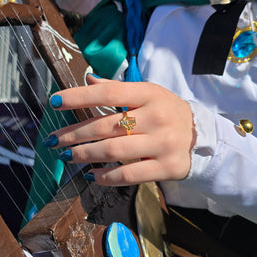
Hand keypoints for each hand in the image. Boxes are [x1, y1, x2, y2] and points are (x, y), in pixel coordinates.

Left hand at [45, 75, 195, 185]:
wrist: (203, 137)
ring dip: (85, 154)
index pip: (108, 94)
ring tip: (67, 156)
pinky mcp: (166, 168)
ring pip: (114, 151)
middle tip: (53, 141)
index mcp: (149, 94)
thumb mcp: (148, 94)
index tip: (53, 102)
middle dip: (74, 134)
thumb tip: (89, 79)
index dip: (78, 97)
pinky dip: (106, 177)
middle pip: (106, 125)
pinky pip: (129, 175)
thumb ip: (118, 89)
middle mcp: (156, 117)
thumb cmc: (167, 111)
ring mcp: (162, 144)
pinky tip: (91, 175)